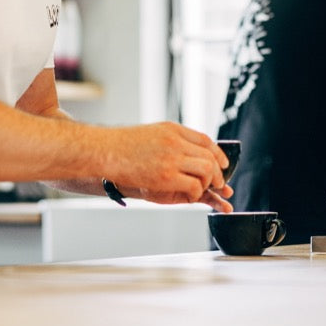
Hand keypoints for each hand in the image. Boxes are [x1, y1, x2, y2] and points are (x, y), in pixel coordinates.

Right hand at [105, 122, 232, 211]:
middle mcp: (175, 141)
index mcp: (172, 129)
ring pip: (206, 171)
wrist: (102, 151)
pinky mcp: (165, 176)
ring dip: (208, 184)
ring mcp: (171, 158)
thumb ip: (170, 142)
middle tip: (218, 184)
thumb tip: (186, 154)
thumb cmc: (120, 146)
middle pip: (210, 157)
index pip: (206, 140)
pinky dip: (196, 194)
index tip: (222, 164)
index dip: (218, 154)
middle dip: (218, 174)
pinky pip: (194, 186)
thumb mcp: (151, 135)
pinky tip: (188, 196)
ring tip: (201, 191)